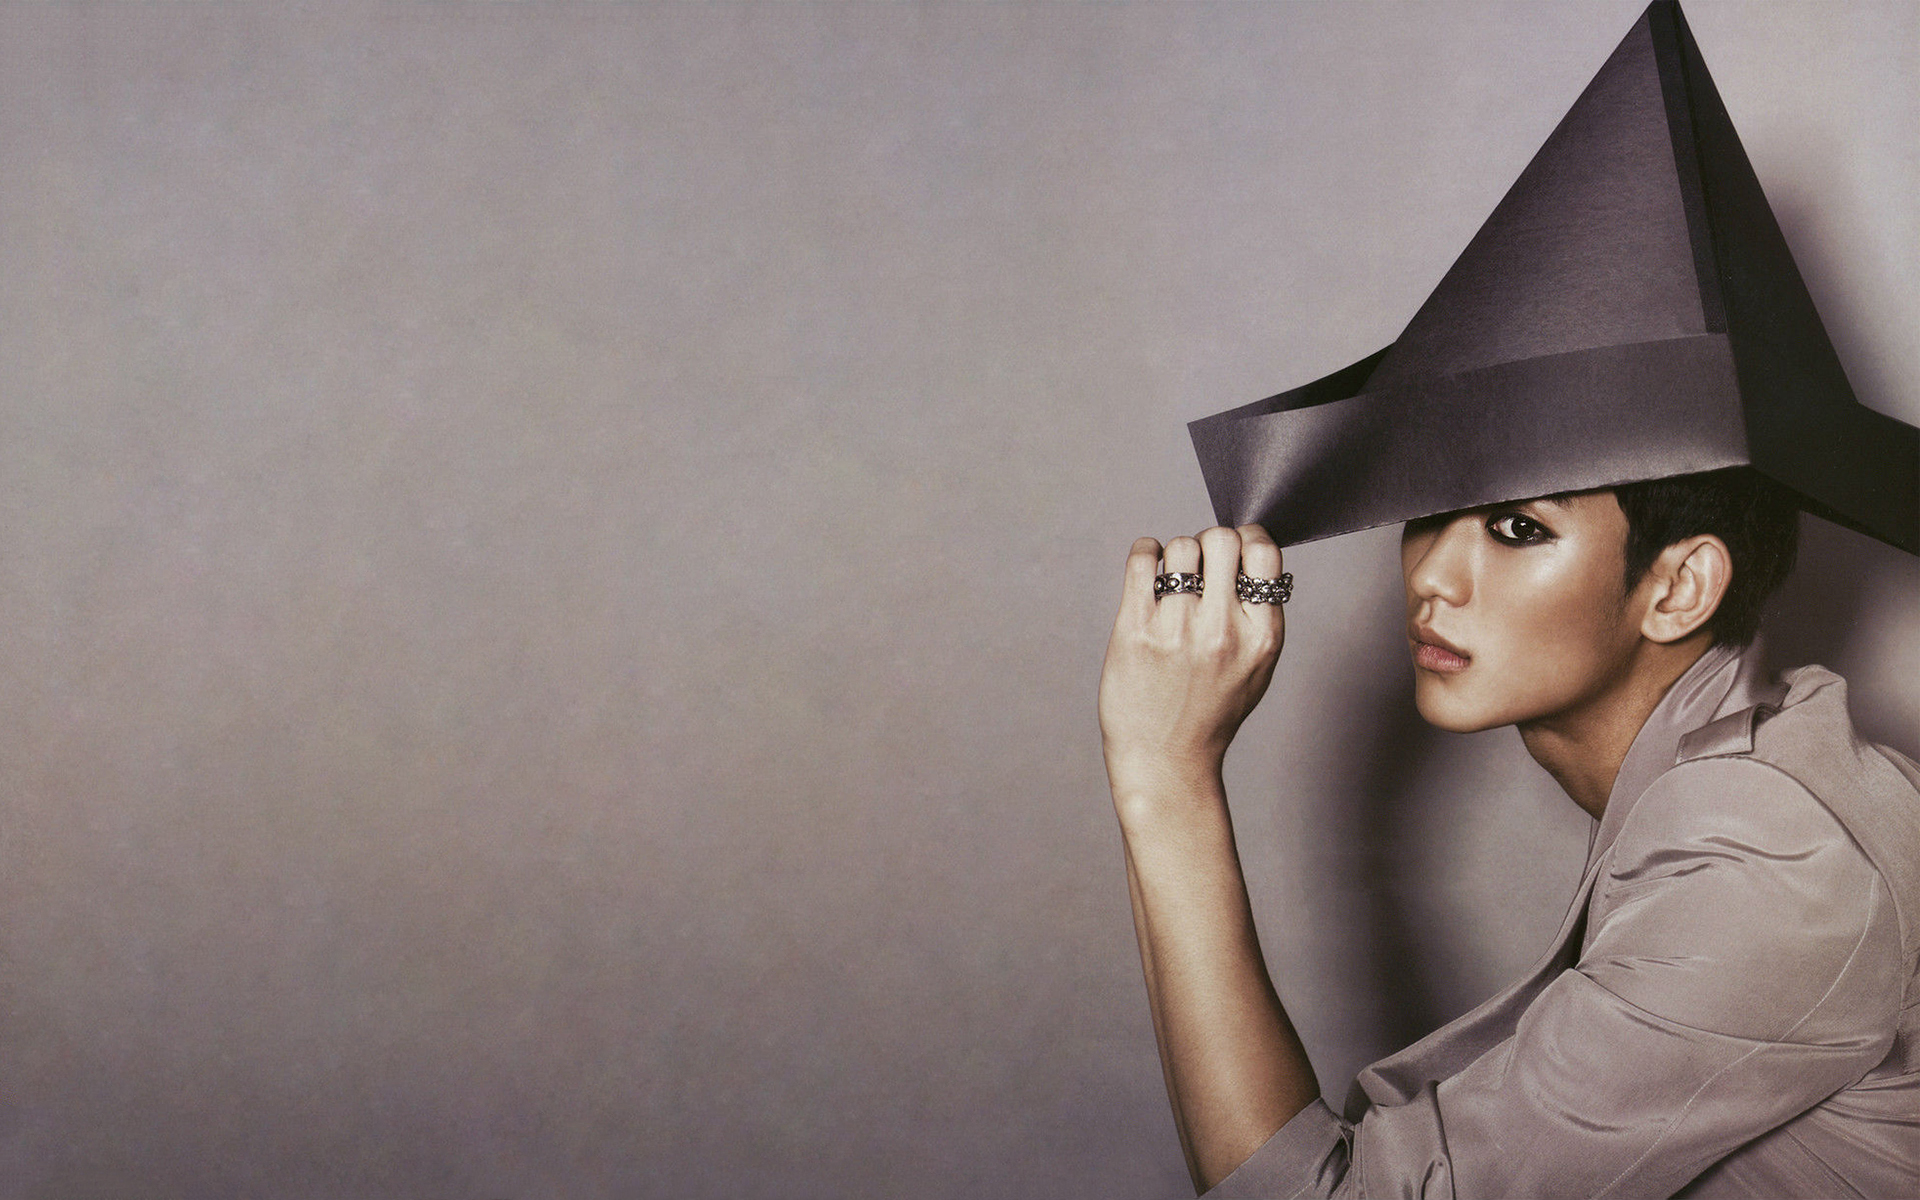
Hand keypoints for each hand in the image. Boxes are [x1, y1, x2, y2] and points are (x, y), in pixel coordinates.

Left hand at [1098, 525, 1285, 803]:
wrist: (1166, 760)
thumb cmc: (1211, 712)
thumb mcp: (1257, 669)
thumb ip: (1260, 617)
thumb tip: (1252, 555)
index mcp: (1262, 638)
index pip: (1265, 554)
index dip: (1249, 541)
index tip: (1236, 552)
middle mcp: (1222, 630)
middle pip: (1223, 539)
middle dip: (1212, 544)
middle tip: (1202, 566)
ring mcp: (1177, 628)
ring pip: (1182, 546)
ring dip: (1177, 553)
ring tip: (1174, 578)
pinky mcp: (1135, 629)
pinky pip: (1143, 558)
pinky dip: (1146, 552)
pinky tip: (1149, 568)